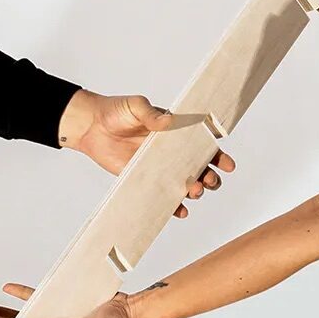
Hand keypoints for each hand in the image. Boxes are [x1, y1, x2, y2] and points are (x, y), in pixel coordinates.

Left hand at [58, 89, 233, 216]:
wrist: (91, 127)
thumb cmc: (116, 111)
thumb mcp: (135, 106)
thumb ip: (151, 114)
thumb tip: (169, 121)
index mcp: (174, 132)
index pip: (201, 143)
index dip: (216, 155)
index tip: (226, 164)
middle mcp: (170, 152)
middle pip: (197, 167)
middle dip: (208, 176)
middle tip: (209, 181)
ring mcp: (158, 168)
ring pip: (183, 183)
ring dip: (193, 190)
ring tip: (195, 192)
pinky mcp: (143, 181)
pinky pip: (161, 197)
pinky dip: (172, 206)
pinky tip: (180, 211)